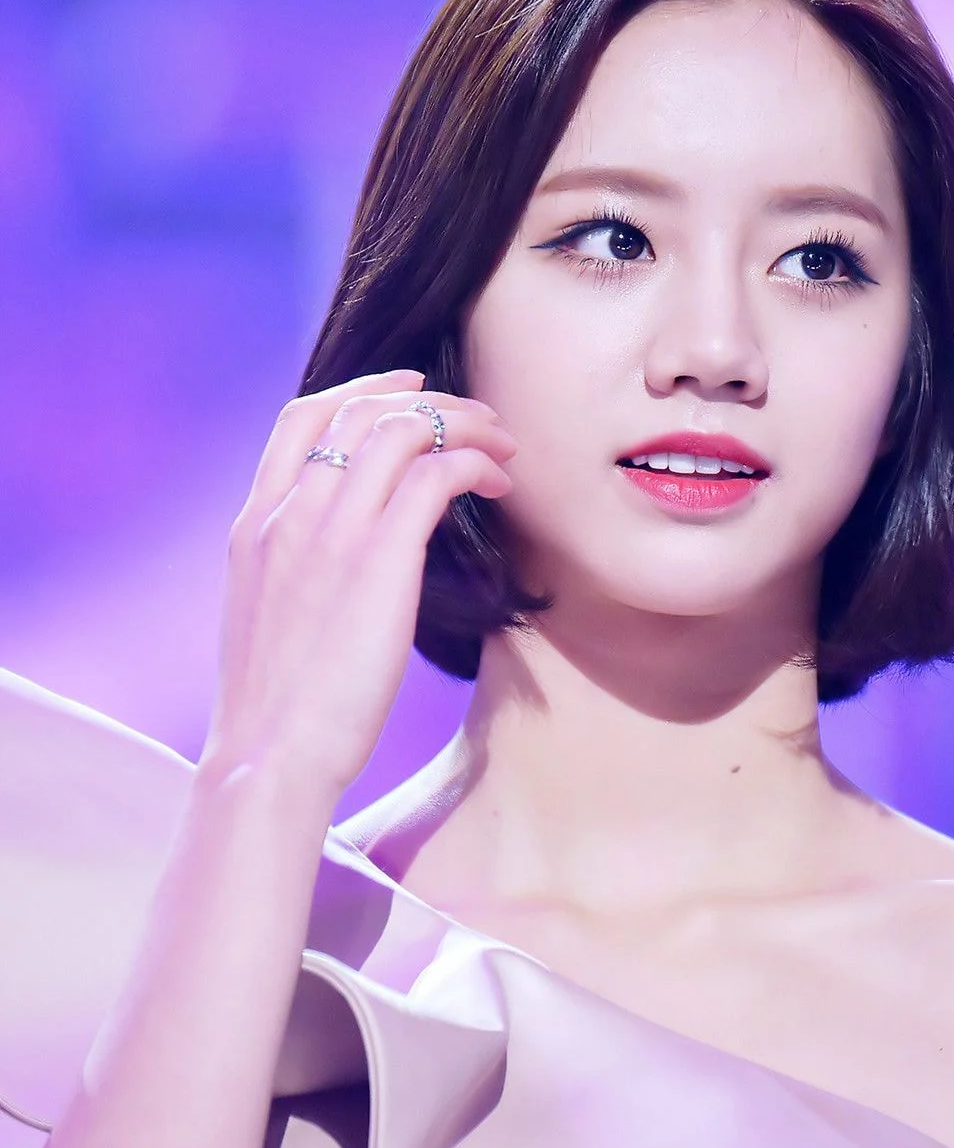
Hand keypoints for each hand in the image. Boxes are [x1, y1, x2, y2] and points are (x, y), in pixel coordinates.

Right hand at [201, 368, 516, 813]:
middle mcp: (289, 514)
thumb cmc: (279, 711)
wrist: (270, 757)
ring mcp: (330, 532)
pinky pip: (435, 475)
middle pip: (360, 410)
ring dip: (464, 424)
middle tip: (477, 418)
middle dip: (428, 401)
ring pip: (402, 430)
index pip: (301, 419)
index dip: (361, 390)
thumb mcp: (269, 619)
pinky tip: (498, 484)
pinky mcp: (378, 559)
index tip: (407, 390)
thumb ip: (298, 571)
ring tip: (503, 447)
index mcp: (255, 525)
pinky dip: (474, 463)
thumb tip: (347, 560)